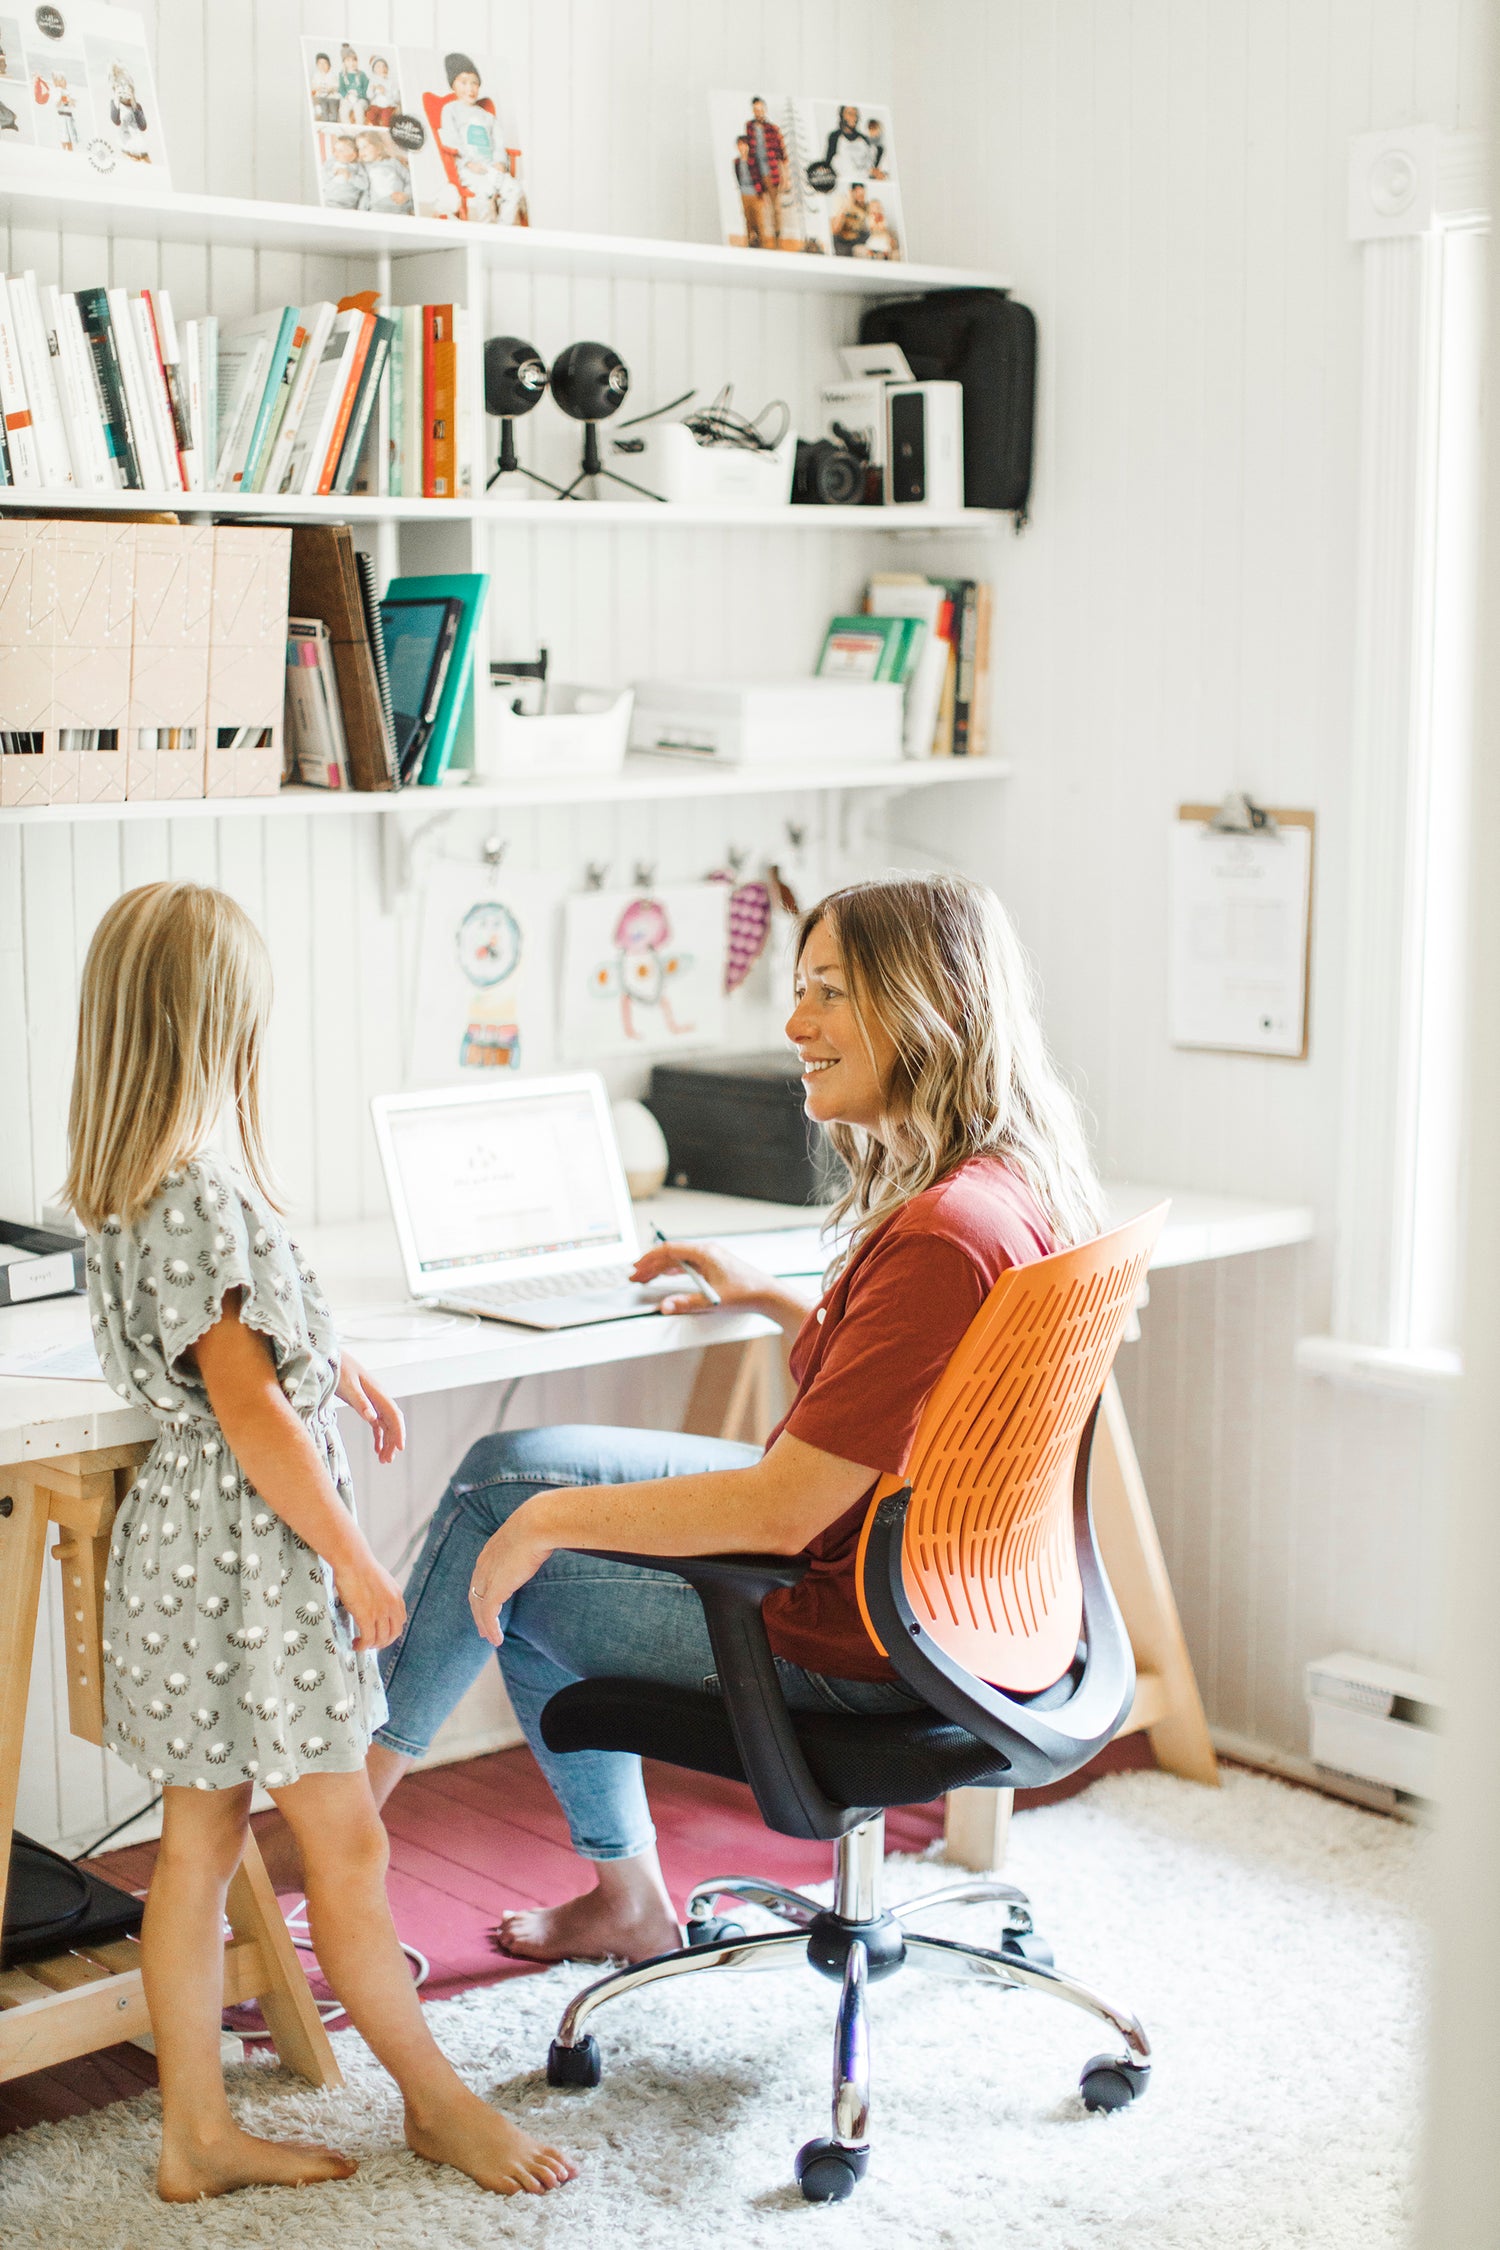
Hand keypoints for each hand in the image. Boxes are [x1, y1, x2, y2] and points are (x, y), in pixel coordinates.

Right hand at [333, 1539, 405, 1651]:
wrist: (352, 1561)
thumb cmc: (360, 1567)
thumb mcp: (380, 1581)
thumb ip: (381, 1594)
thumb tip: (373, 1604)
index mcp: (396, 1596)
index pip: (400, 1621)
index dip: (391, 1631)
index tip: (380, 1634)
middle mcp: (392, 1605)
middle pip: (393, 1633)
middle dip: (383, 1642)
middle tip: (371, 1644)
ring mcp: (380, 1612)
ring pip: (381, 1639)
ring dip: (371, 1646)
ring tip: (361, 1644)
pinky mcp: (366, 1616)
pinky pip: (368, 1639)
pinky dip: (363, 1646)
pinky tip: (356, 1644)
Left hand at [336, 1352, 405, 1462]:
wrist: (328, 1357)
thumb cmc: (337, 1368)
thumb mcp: (347, 1385)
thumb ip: (360, 1402)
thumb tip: (372, 1418)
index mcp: (377, 1392)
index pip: (394, 1415)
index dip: (399, 1432)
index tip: (400, 1448)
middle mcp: (378, 1397)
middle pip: (392, 1422)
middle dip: (393, 1441)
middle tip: (387, 1460)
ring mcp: (372, 1401)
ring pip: (385, 1425)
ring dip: (386, 1441)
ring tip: (383, 1460)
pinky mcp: (365, 1404)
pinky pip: (376, 1423)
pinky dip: (378, 1437)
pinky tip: (377, 1449)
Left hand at [467, 1519, 552, 1646]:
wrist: (538, 1523)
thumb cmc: (541, 1524)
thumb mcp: (532, 1533)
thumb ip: (532, 1540)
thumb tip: (548, 1537)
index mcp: (491, 1550)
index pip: (480, 1576)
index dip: (482, 1591)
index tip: (486, 1603)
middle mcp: (484, 1564)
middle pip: (475, 1593)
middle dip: (478, 1612)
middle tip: (483, 1628)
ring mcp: (488, 1577)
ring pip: (479, 1607)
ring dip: (484, 1624)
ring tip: (490, 1637)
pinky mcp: (495, 1589)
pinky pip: (489, 1615)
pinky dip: (492, 1628)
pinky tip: (497, 1640)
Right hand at [629, 1240, 777, 1317]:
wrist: (767, 1294)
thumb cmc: (745, 1293)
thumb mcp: (712, 1300)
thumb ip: (686, 1303)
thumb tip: (666, 1306)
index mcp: (704, 1253)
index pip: (669, 1250)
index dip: (649, 1258)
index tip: (637, 1267)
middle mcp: (706, 1251)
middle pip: (671, 1254)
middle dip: (650, 1264)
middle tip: (635, 1275)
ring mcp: (710, 1257)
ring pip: (678, 1258)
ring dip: (660, 1267)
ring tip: (644, 1276)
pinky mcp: (713, 1264)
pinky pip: (686, 1263)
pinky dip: (672, 1269)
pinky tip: (664, 1275)